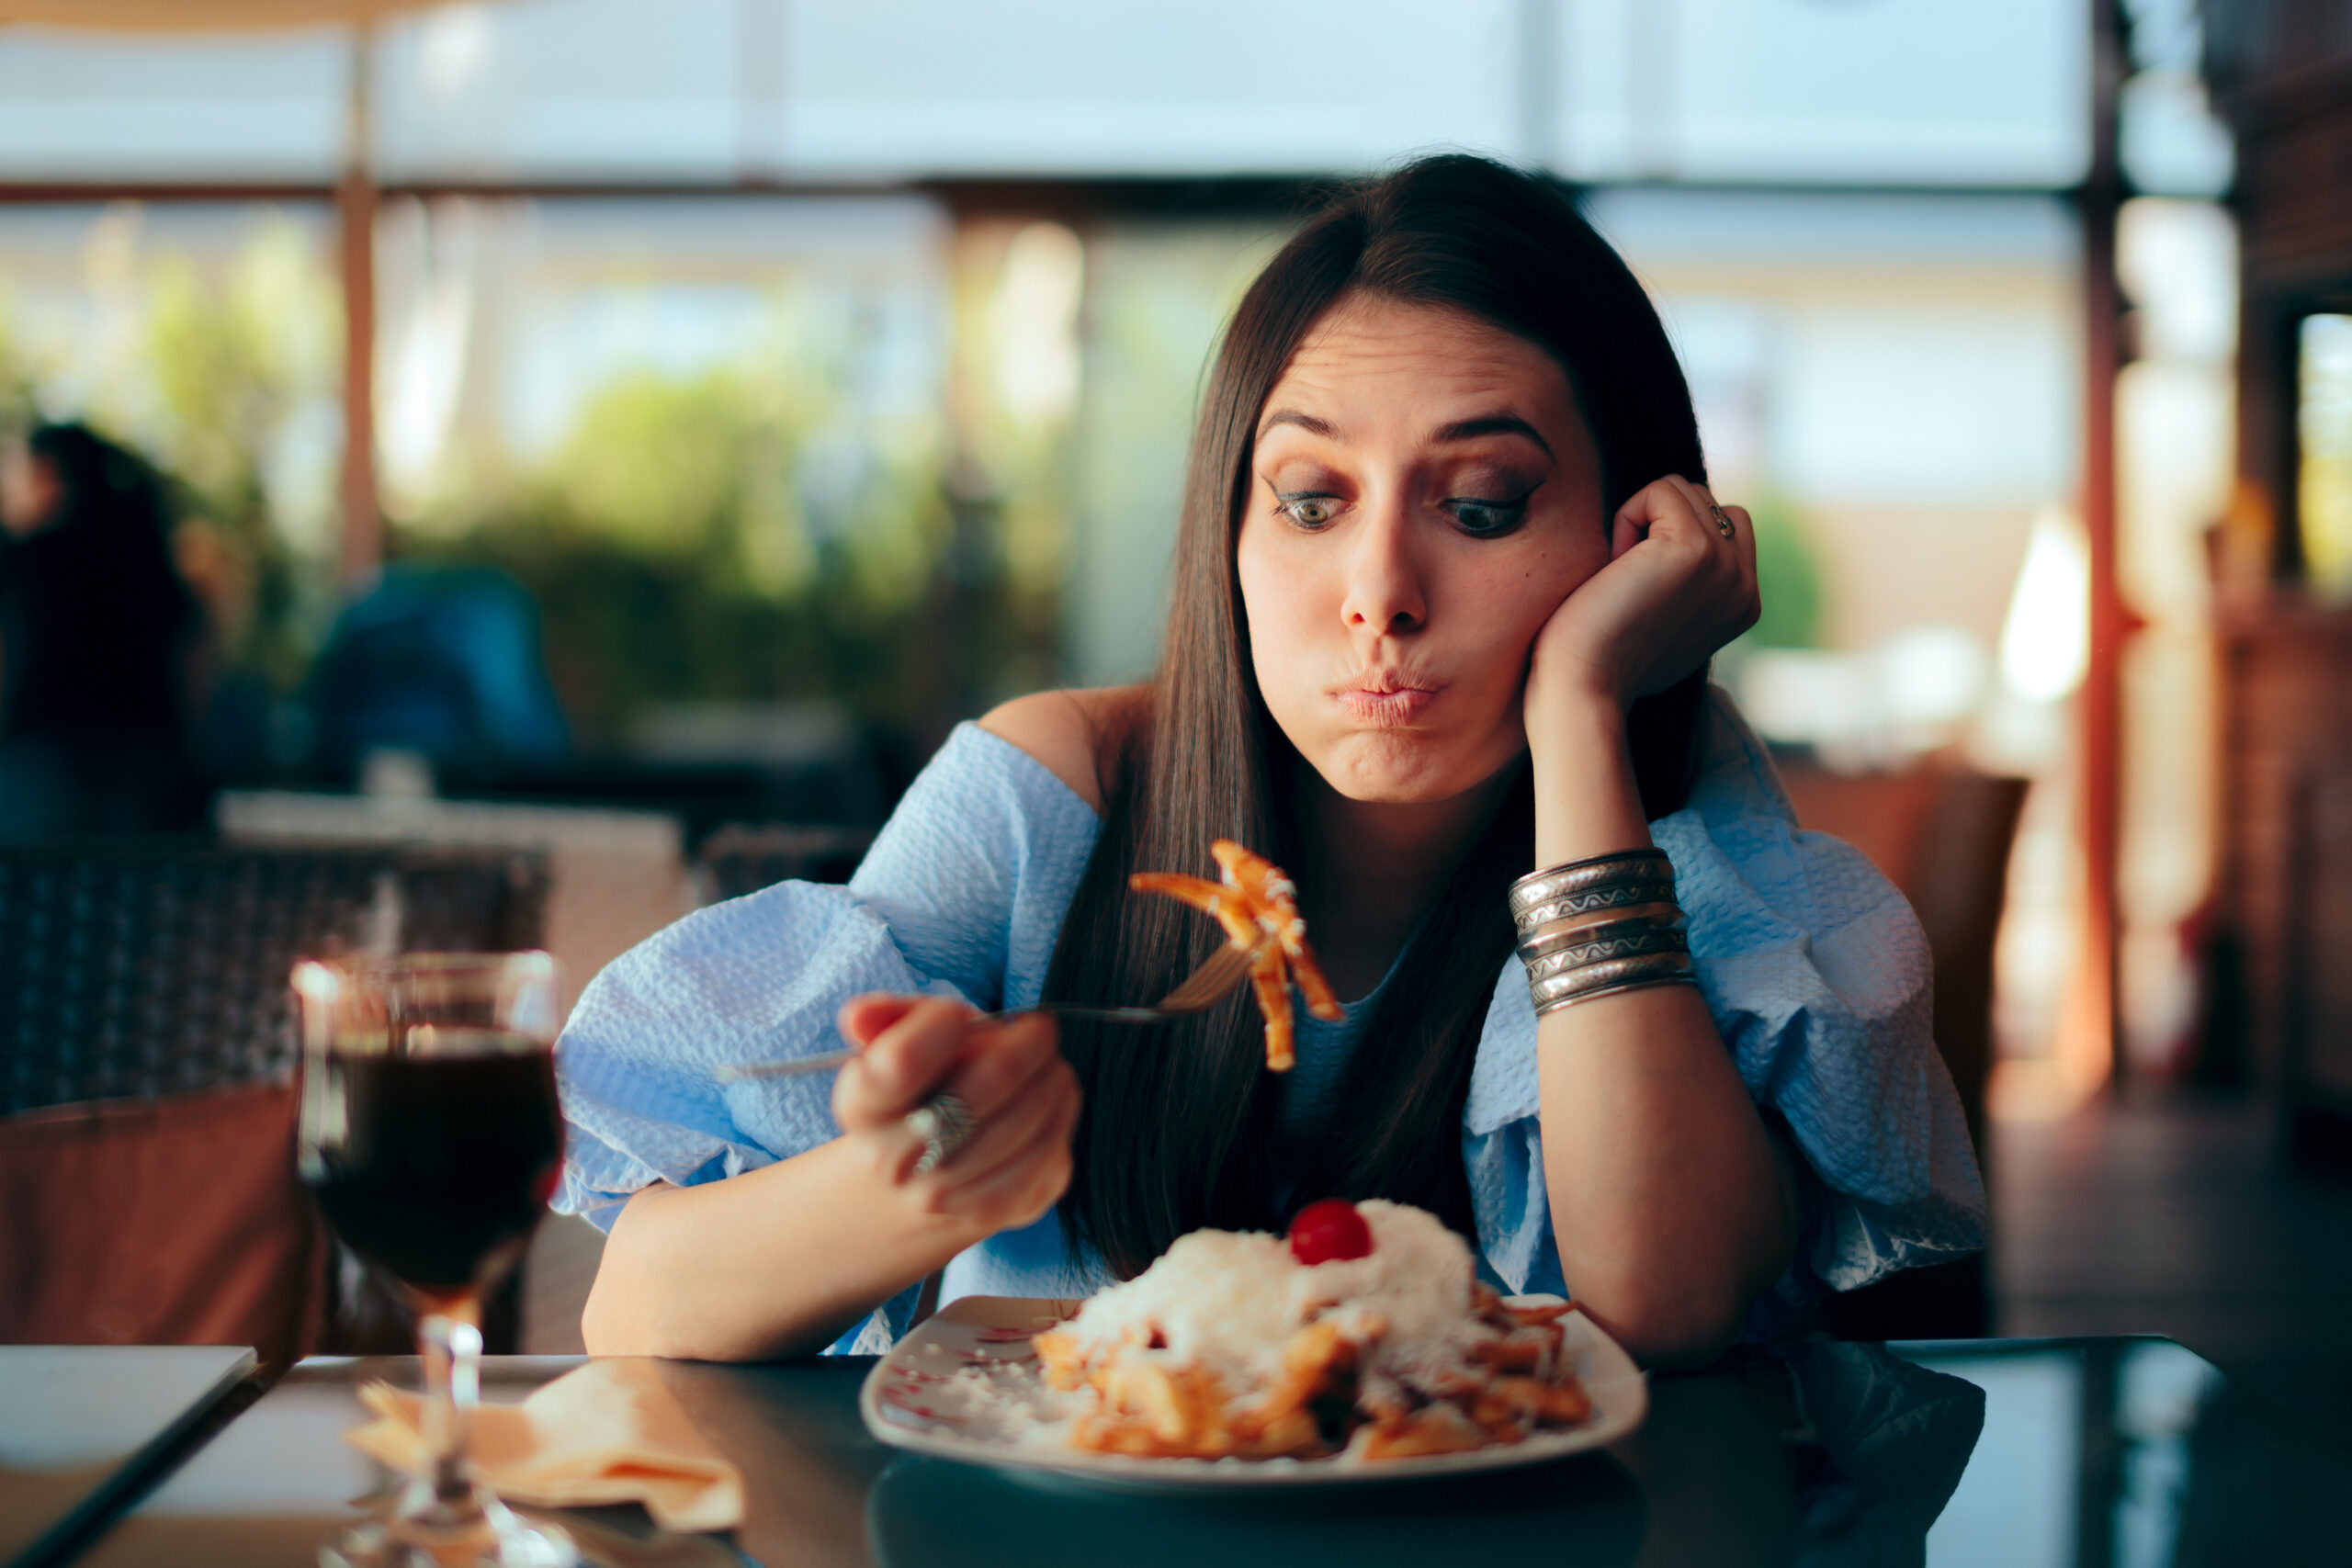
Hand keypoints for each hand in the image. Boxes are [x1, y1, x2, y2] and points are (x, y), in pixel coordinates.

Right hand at [830, 994, 1080, 1236]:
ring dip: (1048, 1083)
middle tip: (1040, 1029)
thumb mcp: (905, 1040)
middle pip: (974, 1094)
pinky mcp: (988, 1210)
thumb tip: (858, 1015)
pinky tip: (1058, 1098)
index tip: (957, 1015)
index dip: (936, 1027)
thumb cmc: (926, 1085)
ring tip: (1051, 1064)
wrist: (928, 1167)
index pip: (899, 1065)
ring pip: (1018, 1125)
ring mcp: (938, 1195)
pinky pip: (1042, 1159)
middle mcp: (891, 1160)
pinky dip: (1060, 1119)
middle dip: (1021, 1050)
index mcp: (863, 1107)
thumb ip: (889, 1017)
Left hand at [1525, 475, 1757, 725]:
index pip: (1725, 521)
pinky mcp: (1696, 550)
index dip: (1670, 533)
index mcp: (1744, 602)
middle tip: (1628, 582)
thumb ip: (1687, 581)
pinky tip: (1616, 567)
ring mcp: (1727, 566)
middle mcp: (1745, 584)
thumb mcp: (1663, 616)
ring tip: (1623, 577)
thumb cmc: (1604, 658)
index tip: (1642, 587)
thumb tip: (1669, 533)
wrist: (1585, 687)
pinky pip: (1660, 490)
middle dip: (1656, 524)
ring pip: (1682, 490)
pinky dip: (1626, 518)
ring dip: (1639, 522)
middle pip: (1704, 499)